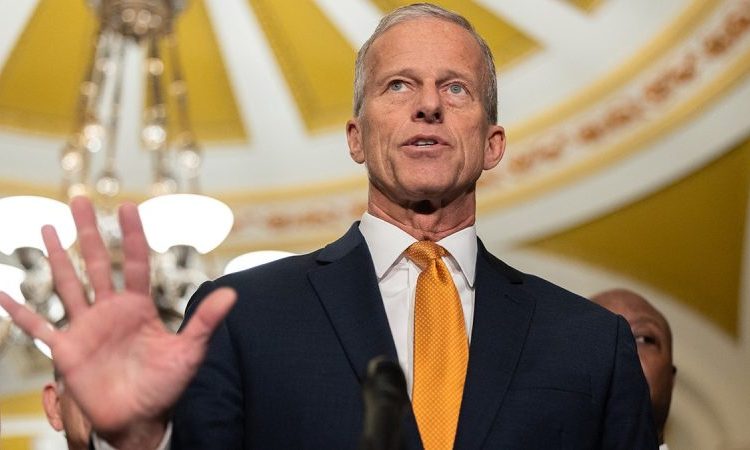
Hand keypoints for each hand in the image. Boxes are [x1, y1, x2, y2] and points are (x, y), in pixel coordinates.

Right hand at [0, 196, 235, 448]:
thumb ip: (206, 322)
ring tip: (48, 227)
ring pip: (68, 284)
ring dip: (56, 257)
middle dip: (88, 231)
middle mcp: (110, 310)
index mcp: (139, 307)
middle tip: (78, 198)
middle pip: (96, 263)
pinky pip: (39, 327)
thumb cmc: (166, 385)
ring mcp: (86, 327)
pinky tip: (3, 294)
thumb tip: (232, 294)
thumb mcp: (189, 351)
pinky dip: (20, 312)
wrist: (141, 419)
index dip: (131, 235)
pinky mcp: (67, 349)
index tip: (126, 206)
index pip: (134, 263)